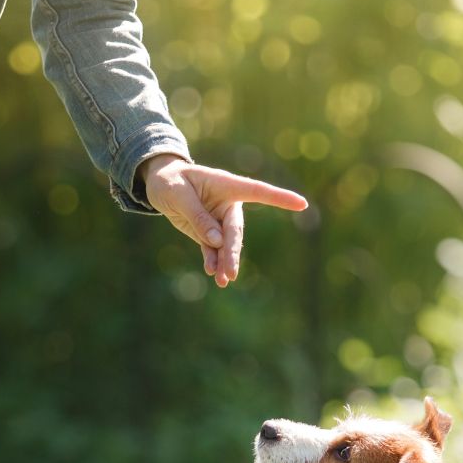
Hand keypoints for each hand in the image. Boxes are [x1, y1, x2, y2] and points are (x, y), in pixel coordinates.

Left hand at [139, 154, 307, 287]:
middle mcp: (228, 204)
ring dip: (224, 262)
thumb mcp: (179, 195)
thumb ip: (198, 217)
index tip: (302, 204)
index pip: (258, 191)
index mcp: (227, 185)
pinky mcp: (208, 233)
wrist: (160, 184)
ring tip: (222, 281)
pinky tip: (213, 274)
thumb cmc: (171, 181)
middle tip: (230, 273)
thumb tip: (217, 241)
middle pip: (235, 231)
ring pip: (226, 244)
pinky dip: (212, 262)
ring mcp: (219, 220)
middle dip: (233, 252)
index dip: (280, 198)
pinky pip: (213, 250)